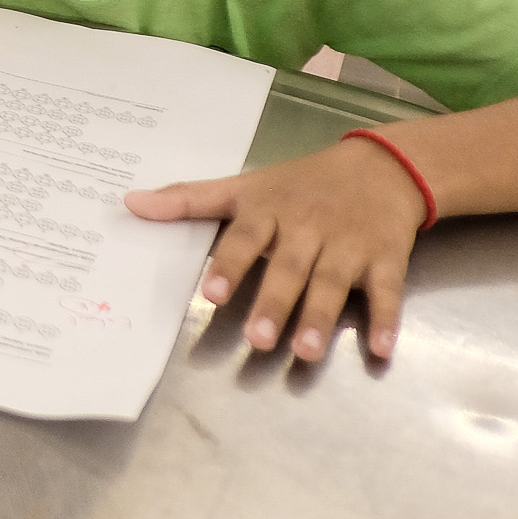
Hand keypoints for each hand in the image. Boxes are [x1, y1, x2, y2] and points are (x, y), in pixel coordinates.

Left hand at [122, 137, 428, 361]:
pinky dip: (387, 320)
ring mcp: (349, 244)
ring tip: (305, 352)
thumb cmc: (300, 183)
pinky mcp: (385, 258)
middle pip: (290, 267)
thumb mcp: (245, 186)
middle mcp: (308, 227)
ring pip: (334, 282)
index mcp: (270, 210)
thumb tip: (129, 204)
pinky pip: (387, 291)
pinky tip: (381, 350)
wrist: (382, 166)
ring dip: (321, 317)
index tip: (213, 294)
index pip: (245, 236)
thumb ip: (189, 199)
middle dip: (275, 302)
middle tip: (258, 339)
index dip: (230, 264)